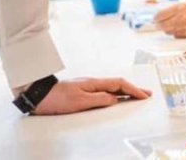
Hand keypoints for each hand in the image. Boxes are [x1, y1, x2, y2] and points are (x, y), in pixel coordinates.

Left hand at [32, 78, 150, 114]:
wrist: (39, 95)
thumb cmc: (58, 99)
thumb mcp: (80, 101)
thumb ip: (99, 99)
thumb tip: (115, 99)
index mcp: (94, 83)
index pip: (119, 84)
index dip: (133, 89)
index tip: (144, 95)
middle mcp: (93, 83)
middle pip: (118, 84)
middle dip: (133, 89)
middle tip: (146, 94)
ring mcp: (88, 86)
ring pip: (112, 88)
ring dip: (125, 92)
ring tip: (135, 96)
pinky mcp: (82, 92)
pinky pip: (104, 92)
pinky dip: (115, 94)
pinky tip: (115, 99)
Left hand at [154, 2, 185, 37]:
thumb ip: (175, 8)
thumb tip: (163, 13)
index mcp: (180, 8)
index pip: (161, 15)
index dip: (156, 17)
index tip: (155, 18)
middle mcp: (181, 18)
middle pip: (162, 25)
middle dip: (158, 24)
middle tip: (157, 23)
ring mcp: (184, 28)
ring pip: (168, 31)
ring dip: (166, 28)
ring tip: (169, 24)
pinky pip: (176, 36)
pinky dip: (174, 33)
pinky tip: (178, 28)